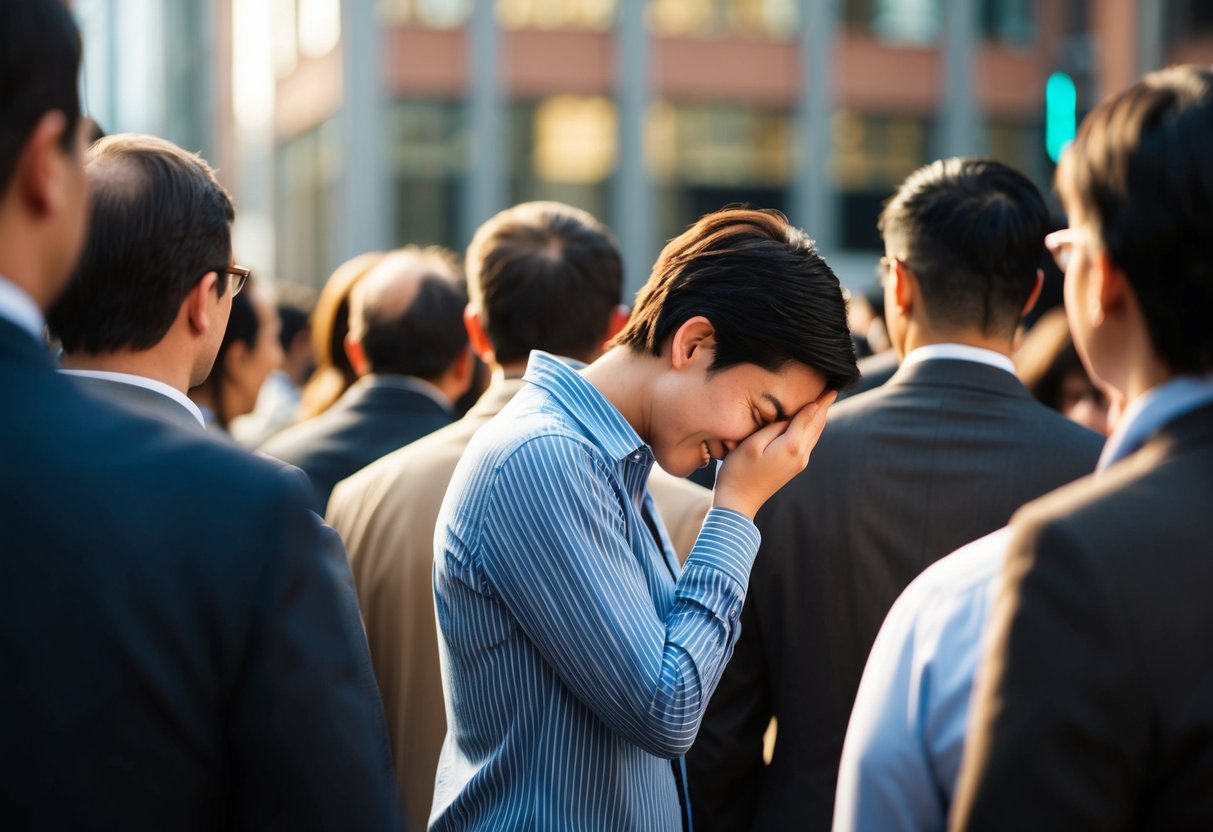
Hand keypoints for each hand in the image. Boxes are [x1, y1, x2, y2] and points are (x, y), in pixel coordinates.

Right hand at [712, 390, 836, 519]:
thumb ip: (774, 427)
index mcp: (791, 446)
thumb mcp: (752, 444)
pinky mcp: (794, 467)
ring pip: (815, 435)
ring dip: (820, 418)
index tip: (831, 388)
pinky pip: (808, 442)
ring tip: (825, 402)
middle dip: (824, 407)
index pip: (809, 417)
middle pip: (817, 426)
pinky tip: (811, 423)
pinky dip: (813, 429)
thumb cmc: (739, 470)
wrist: (738, 501)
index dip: (819, 401)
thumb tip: (793, 415)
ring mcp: (799, 463)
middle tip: (832, 390)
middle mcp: (801, 455)